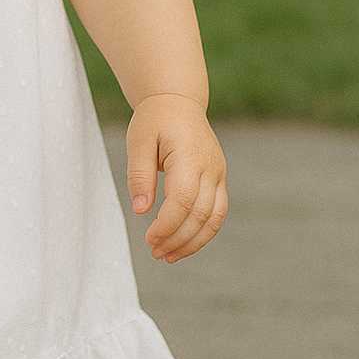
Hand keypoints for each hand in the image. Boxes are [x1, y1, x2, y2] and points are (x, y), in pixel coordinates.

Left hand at [125, 94, 226, 262]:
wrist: (178, 102)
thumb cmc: (154, 120)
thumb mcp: (138, 141)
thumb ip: (139, 175)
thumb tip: (141, 211)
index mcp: (189, 156)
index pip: (183, 200)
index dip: (167, 225)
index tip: (148, 239)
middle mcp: (210, 167)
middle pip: (201, 214)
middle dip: (178, 239)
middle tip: (155, 252)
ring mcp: (219, 174)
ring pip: (214, 219)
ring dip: (193, 242)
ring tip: (168, 256)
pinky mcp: (219, 180)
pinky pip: (217, 212)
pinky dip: (203, 232)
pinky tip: (183, 243)